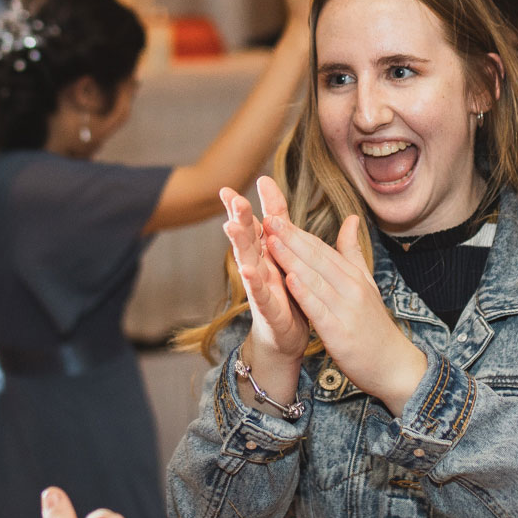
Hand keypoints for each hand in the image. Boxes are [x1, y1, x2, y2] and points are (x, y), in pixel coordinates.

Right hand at [221, 177, 310, 382]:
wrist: (286, 336)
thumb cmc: (284, 289)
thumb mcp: (284, 249)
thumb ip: (278, 217)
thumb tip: (267, 181)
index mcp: (267, 251)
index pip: (256, 223)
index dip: (246, 206)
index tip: (233, 186)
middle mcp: (259, 265)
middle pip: (247, 238)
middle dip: (238, 218)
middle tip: (232, 198)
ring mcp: (260, 287)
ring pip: (247, 262)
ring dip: (239, 245)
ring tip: (231, 227)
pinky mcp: (267, 308)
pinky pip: (260, 294)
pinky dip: (255, 283)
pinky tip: (249, 271)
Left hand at [262, 206, 427, 413]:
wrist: (392, 364)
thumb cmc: (374, 325)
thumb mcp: (366, 284)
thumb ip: (352, 252)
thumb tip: (350, 218)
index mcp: (354, 276)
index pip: (322, 249)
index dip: (298, 233)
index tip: (275, 216)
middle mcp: (351, 288)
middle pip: (317, 259)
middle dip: (291, 239)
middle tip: (269, 219)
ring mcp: (346, 309)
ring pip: (315, 280)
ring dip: (292, 260)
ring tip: (272, 242)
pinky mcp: (340, 332)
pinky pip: (320, 309)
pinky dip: (305, 294)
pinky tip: (289, 280)